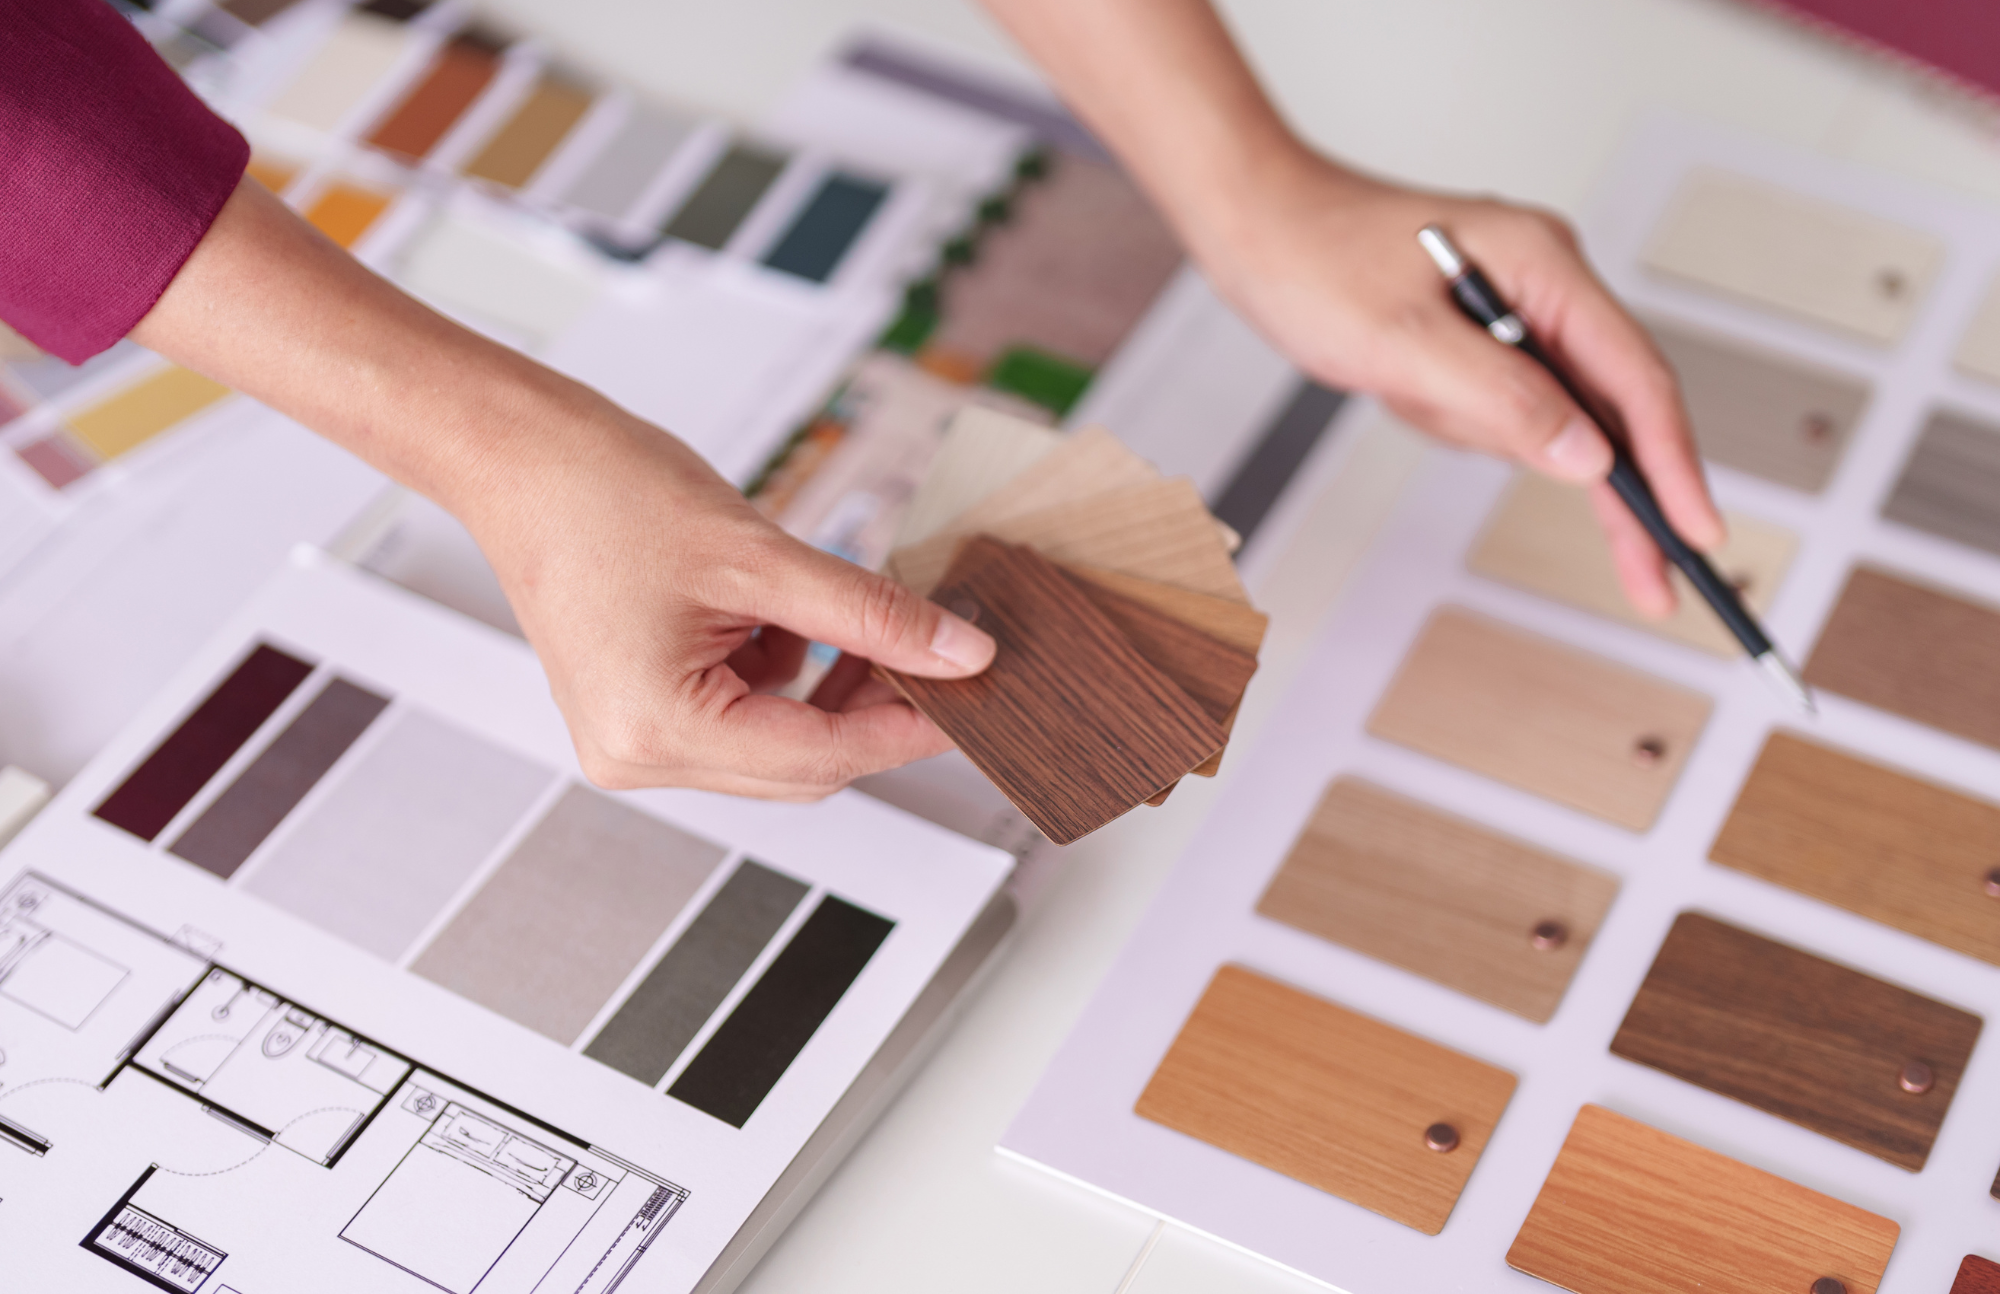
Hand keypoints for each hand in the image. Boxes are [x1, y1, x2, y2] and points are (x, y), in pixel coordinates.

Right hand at [133, 180, 993, 800]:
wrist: (516, 451)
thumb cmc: (604, 488)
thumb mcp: (762, 554)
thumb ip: (870, 613)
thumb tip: (961, 653)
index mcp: (656, 730)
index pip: (822, 758)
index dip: (910, 727)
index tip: (978, 696)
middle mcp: (637, 755)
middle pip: (803, 764)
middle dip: (874, 707)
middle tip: (940, 650)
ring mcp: (631, 739)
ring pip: (778, 742)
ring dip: (830, 688)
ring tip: (858, 618)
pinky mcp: (636, 710)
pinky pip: (742, 715)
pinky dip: (785, 674)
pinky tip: (788, 615)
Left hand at [1198, 154, 1723, 617]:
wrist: (1260, 226)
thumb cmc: (1316, 262)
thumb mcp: (1404, 347)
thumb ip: (1503, 401)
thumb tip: (1589, 457)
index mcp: (1544, 263)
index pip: (1637, 378)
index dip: (1673, 463)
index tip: (1696, 531)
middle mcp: (1544, 280)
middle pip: (1614, 406)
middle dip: (1620, 494)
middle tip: (1651, 585)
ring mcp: (1515, 306)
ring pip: (1545, 415)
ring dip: (1476, 430)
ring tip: (1404, 390)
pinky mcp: (1482, 332)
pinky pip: (1497, 406)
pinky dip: (1452, 419)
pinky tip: (1403, 389)